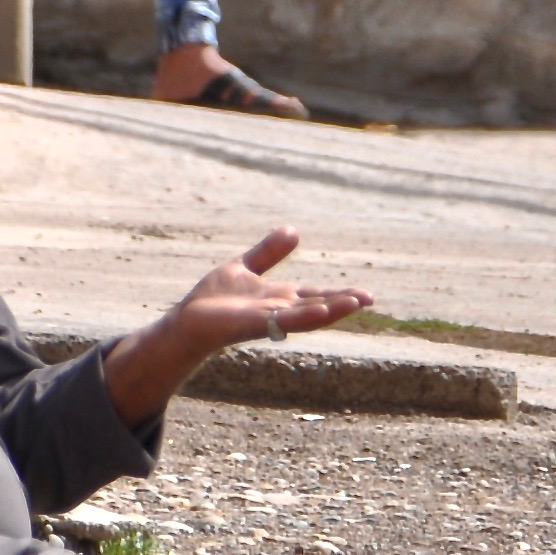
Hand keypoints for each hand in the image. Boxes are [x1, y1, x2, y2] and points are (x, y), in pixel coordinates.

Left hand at [101, 228, 372, 421]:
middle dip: (342, 303)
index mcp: (279, 298)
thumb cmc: (213, 301)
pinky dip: (300, 315)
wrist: (186, 322)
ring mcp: (266, 319)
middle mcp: (277, 310)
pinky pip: (279, 320)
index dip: (340, 295)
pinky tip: (318, 310)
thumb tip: (295, 230)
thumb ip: (269, 253)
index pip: (315, 295)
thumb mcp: (244, 268)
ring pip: (304, 315)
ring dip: (329, 310)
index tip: (366, 294)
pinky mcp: (250, 324)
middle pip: (316, 305)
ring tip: (354, 304)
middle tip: (369, 299)